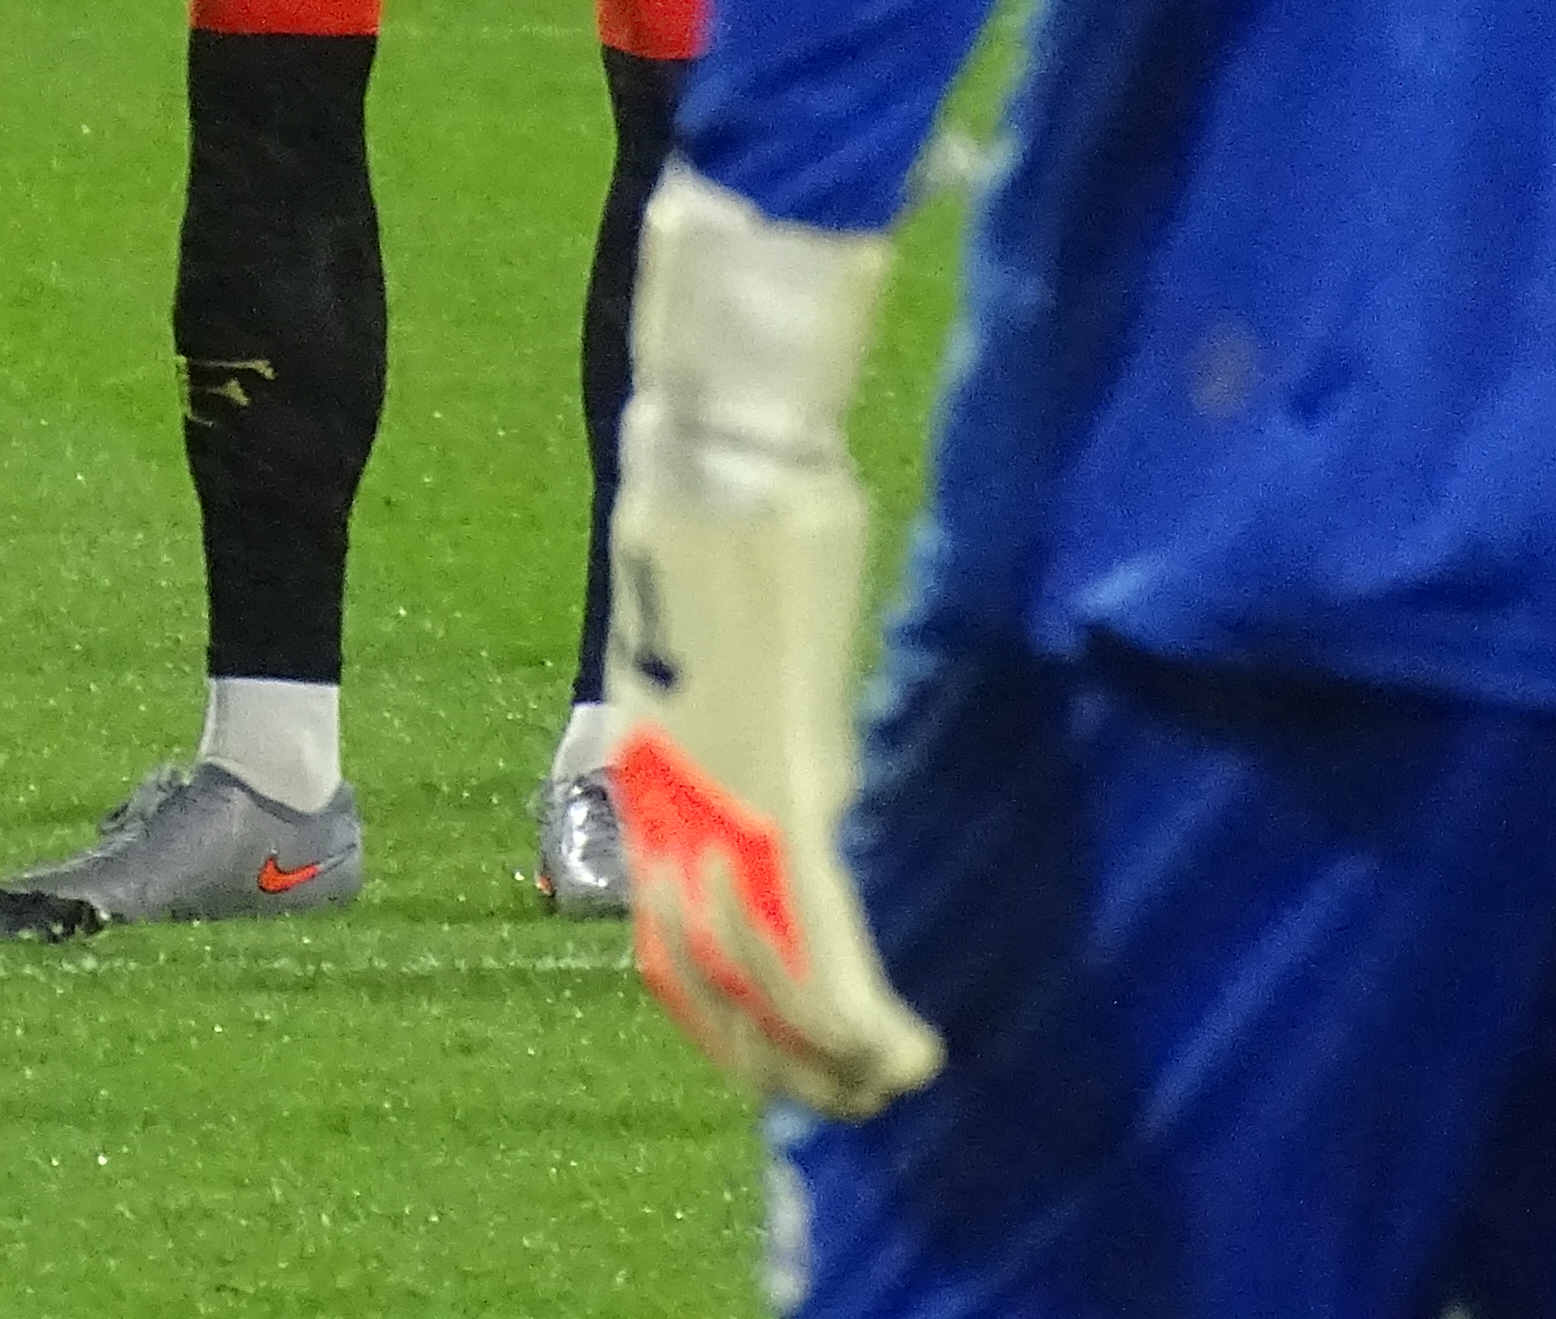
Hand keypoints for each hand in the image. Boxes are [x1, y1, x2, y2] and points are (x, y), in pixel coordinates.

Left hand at [607, 169, 945, 1120]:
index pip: (665, 924)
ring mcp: (718, 793)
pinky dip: (860, 1007)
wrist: (718, 452)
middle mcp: (667, 796)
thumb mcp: (722, 630)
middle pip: (703, 971)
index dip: (712, 1006)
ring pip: (762, 973)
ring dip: (825, 1050)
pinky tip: (907, 1050)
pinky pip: (816, 929)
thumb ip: (752, 705)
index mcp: (647, 763)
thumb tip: (805, 760)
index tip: (764, 1053)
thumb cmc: (724, 510)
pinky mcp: (782, 782)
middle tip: (836, 1103)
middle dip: (767, 1054)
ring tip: (887, 1086)